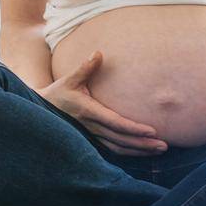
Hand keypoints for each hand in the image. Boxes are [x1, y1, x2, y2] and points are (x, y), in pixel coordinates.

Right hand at [39, 51, 167, 154]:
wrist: (41, 111)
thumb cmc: (58, 93)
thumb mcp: (69, 79)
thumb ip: (85, 68)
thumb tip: (98, 53)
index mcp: (88, 112)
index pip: (116, 123)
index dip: (134, 129)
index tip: (152, 131)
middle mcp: (91, 128)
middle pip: (121, 140)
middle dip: (143, 144)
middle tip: (164, 145)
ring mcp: (91, 136)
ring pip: (119, 148)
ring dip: (139, 150)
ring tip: (159, 150)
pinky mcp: (92, 141)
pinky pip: (113, 150)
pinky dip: (129, 152)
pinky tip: (143, 152)